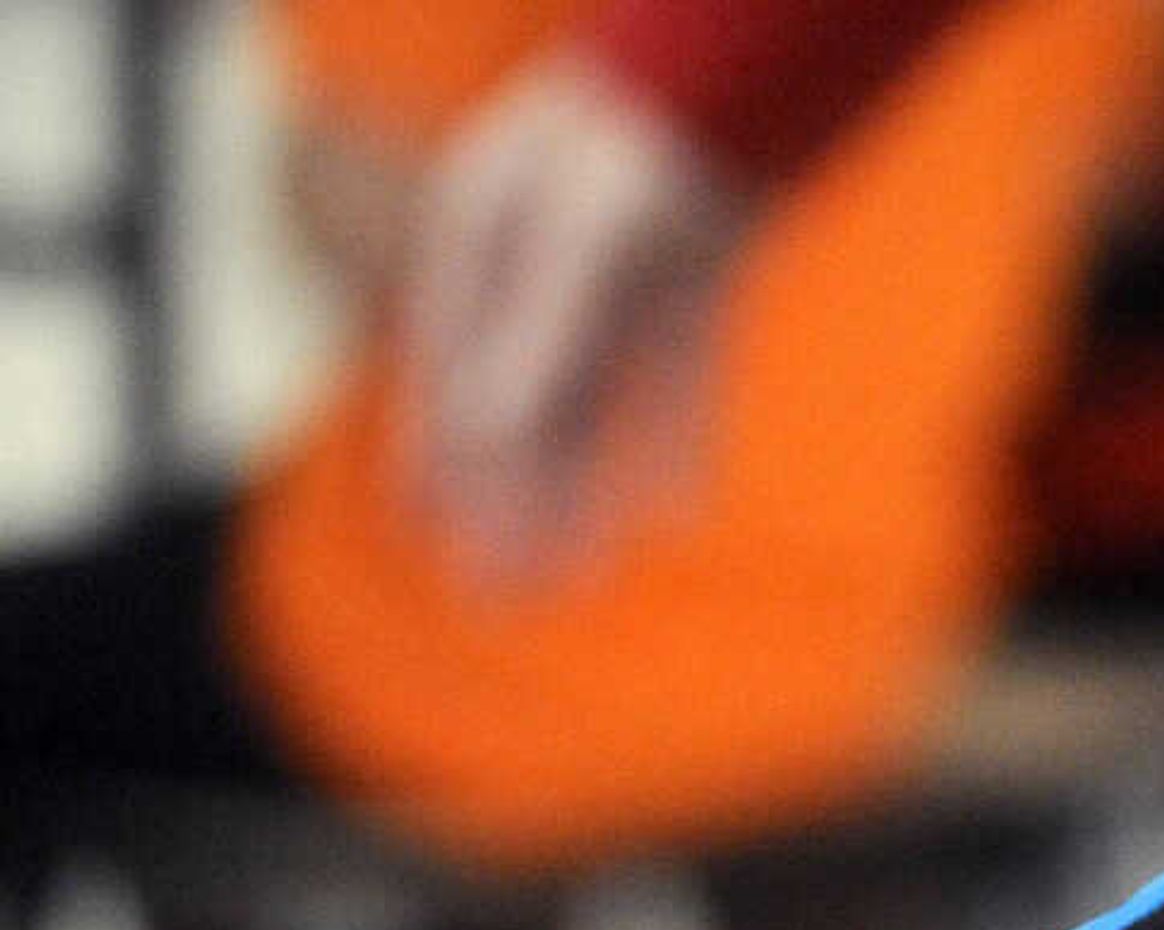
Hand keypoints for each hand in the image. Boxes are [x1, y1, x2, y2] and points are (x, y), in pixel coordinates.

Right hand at [394, 50, 748, 584]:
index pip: (453, 386)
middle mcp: (540, 282)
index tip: (433, 540)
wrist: (725, 91)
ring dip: (582, 496)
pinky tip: (678, 517)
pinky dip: (677, 447)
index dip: (444, 466)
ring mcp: (615, 289)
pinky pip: (676, 386)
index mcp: (479, 258)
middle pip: (519, 417)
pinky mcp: (688, 296)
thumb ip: (540, 339)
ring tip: (576, 579)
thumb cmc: (633, 155)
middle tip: (500, 599)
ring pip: (591, 416)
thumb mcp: (578, 249)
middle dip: (509, 508)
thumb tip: (495, 435)